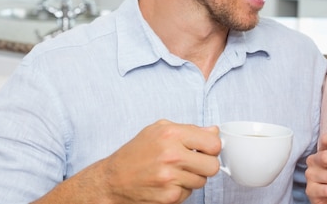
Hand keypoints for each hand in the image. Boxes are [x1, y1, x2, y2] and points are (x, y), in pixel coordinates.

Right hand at [97, 120, 221, 203]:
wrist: (112, 180)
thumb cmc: (135, 153)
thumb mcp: (158, 130)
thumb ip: (189, 129)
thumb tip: (213, 131)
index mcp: (171, 134)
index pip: (214, 143)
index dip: (212, 147)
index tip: (205, 149)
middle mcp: (172, 155)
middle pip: (213, 166)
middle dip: (206, 165)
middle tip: (194, 162)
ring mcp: (170, 178)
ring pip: (202, 181)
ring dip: (192, 178)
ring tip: (175, 172)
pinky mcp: (169, 197)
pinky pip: (189, 193)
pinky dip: (181, 189)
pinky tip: (167, 183)